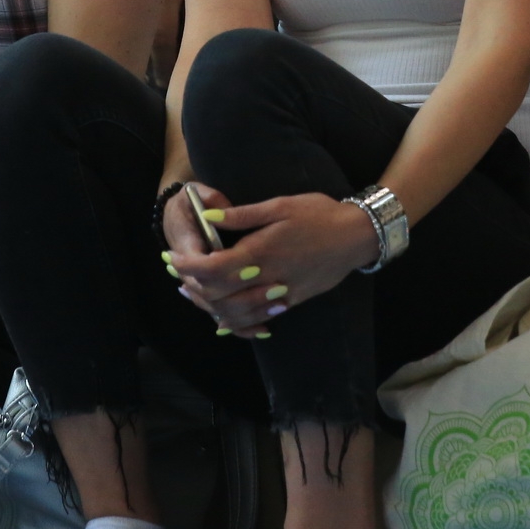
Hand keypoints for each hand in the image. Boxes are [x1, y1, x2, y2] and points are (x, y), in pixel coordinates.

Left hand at [169, 192, 377, 335]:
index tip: (173, 259)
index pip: (214, 267)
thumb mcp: (279, 205)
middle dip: (194, 287)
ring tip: (194, 294)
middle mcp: (269, 276)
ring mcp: (282, 293)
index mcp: (262, 250)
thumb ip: (242, 215)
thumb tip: (209, 217)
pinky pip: (259, 319)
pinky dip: (237, 323)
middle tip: (178, 276)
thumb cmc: (318, 214)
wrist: (356, 236)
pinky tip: (224, 317)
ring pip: (237, 313)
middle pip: (220, 294)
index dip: (189, 266)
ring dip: (210, 307)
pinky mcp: (293, 301)